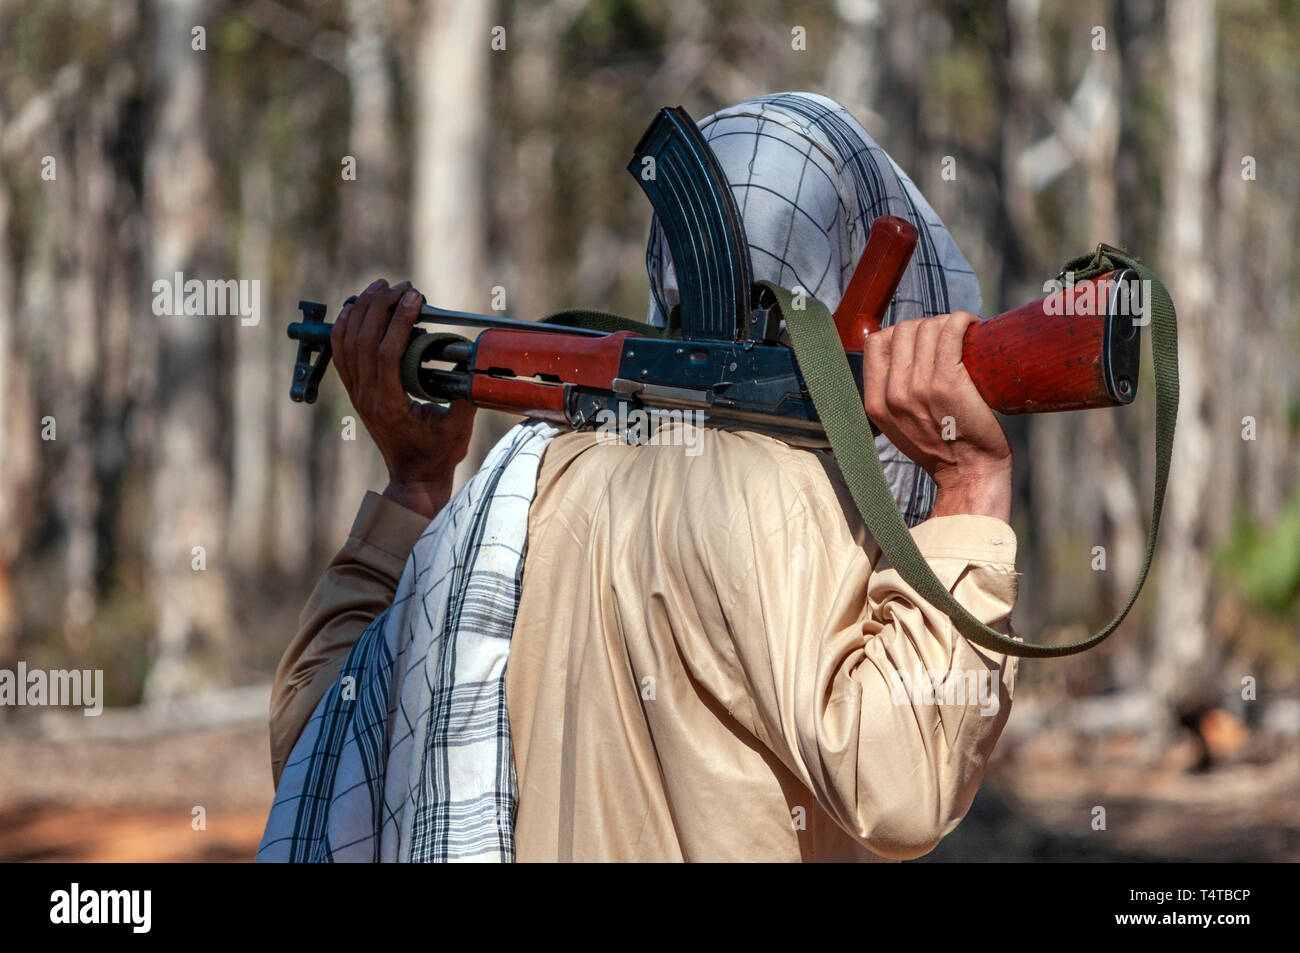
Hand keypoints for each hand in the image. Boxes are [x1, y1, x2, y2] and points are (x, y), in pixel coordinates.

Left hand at [331, 278, 476, 518]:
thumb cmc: (437, 454)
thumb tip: (476, 365)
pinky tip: (355, 308)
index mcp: (389, 404)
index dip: (399, 321)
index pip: (386, 352)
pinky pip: (341, 352)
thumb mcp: (458, 428)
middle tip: (399, 287)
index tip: (415, 299)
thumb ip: (465, 396)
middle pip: (363, 340)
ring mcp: (357, 393)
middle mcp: (366, 396)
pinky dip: (345, 326)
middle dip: (380, 307)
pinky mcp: (356, 390)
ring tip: (378, 288)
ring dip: (361, 310)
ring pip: (347, 342)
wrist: (413, 475)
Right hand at [862, 311, 1011, 520]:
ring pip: (927, 327)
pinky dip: (962, 321)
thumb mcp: (898, 426)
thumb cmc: (943, 447)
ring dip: (948, 322)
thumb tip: (901, 358)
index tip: (923, 341)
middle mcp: (893, 394)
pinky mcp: (948, 382)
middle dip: (928, 326)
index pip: (876, 343)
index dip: (900, 333)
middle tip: (950, 338)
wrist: (970, 474)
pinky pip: (950, 332)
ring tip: (964, 335)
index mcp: (875, 403)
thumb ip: (891, 397)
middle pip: (903, 330)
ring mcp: (919, 388)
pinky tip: (972, 326)